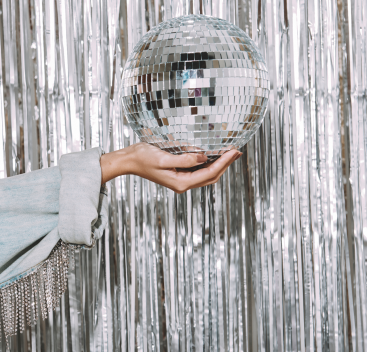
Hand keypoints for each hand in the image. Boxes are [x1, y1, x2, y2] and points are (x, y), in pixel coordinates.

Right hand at [100, 143, 241, 193]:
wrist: (130, 161)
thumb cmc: (143, 158)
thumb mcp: (163, 158)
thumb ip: (185, 159)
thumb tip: (204, 156)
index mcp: (181, 182)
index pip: (209, 173)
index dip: (224, 162)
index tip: (234, 151)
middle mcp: (183, 184)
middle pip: (211, 176)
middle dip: (225, 164)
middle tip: (237, 151)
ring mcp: (181, 180)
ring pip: (206, 175)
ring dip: (219, 164)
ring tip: (229, 153)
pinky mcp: (179, 175)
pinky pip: (199, 172)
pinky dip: (209, 164)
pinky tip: (213, 156)